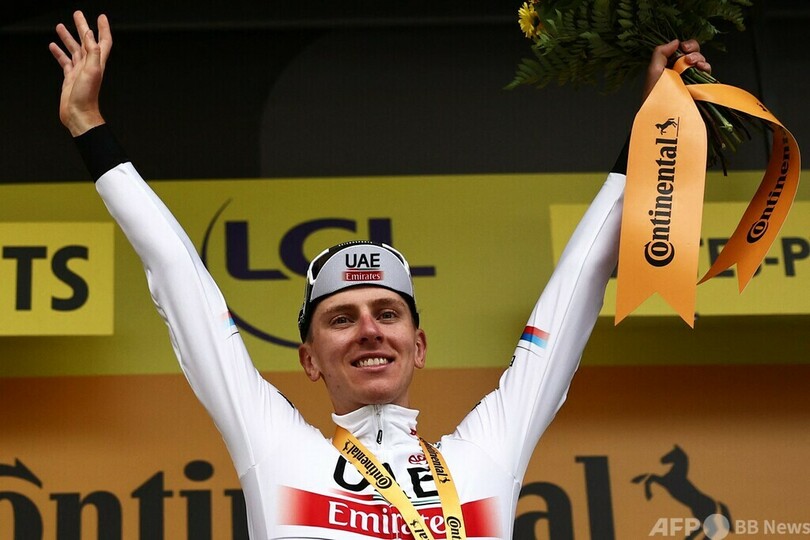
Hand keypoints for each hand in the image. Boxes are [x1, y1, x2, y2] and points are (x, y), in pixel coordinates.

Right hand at [48, 11, 111, 136]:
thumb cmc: (87, 96)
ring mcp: (79, 71)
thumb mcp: (92, 71)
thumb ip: (93, 52)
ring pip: (74, 50)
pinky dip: (59, 53)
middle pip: (86, 42)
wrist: (78, 114)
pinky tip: (53, 46)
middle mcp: (89, 65)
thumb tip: (91, 35)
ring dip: (68, 38)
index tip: (101, 17)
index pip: (103, 41)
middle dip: (82, 27)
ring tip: (60, 26)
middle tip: (77, 14)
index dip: (103, 29)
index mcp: (97, 62)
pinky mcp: (70, 77)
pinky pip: (64, 61)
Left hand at [641, 39, 710, 102]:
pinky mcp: (700, 87)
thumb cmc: (655, 95)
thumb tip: (676, 41)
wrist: (663, 113)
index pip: (682, 50)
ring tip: (692, 64)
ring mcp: (691, 79)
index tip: (683, 48)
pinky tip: (701, 68)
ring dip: (699, 58)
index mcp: (670, 66)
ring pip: (701, 61)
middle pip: (693, 52)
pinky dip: (706, 66)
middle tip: (687, 56)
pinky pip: (707, 72)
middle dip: (693, 49)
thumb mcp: (653, 70)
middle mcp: (681, 71)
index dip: (685, 45)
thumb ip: (661, 52)